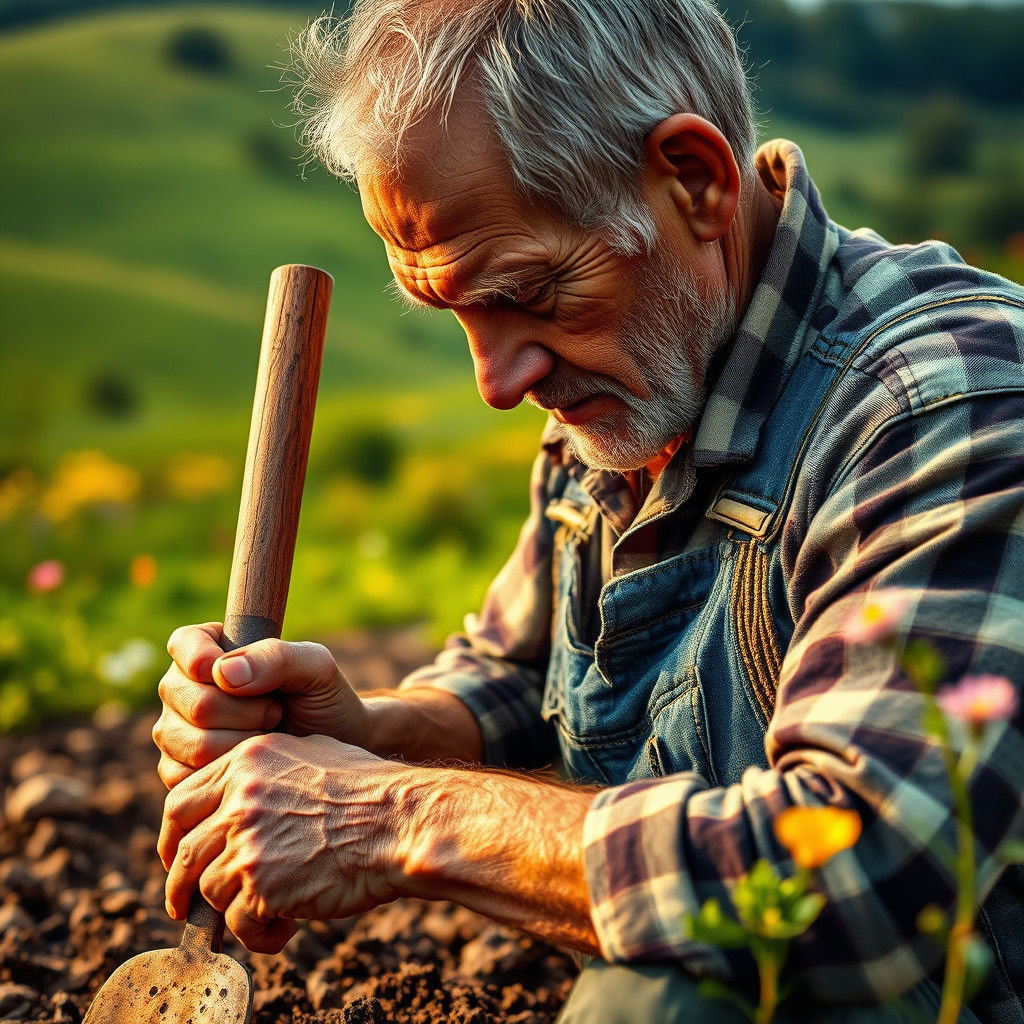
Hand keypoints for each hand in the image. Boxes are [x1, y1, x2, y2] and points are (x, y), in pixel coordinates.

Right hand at [153, 622, 371, 787]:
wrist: (330, 752)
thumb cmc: (324, 701)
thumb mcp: (315, 668)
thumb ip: (276, 658)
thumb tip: (223, 673)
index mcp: (209, 648)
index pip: (185, 644)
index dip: (207, 661)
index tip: (239, 678)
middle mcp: (183, 687)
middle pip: (192, 701)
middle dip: (245, 711)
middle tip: (276, 710)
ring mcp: (175, 730)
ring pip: (190, 742)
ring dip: (241, 742)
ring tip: (268, 734)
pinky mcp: (177, 770)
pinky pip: (187, 776)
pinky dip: (227, 772)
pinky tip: (251, 762)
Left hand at [158, 732, 410, 952]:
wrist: (399, 821)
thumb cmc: (369, 790)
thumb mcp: (311, 754)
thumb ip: (265, 772)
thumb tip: (237, 798)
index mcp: (247, 761)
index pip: (181, 801)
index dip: (174, 837)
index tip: (179, 858)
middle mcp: (240, 797)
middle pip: (185, 851)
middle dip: (181, 885)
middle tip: (187, 905)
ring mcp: (247, 840)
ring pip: (211, 891)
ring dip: (235, 912)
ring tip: (272, 915)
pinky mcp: (260, 883)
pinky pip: (238, 924)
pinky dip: (258, 936)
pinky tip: (286, 929)